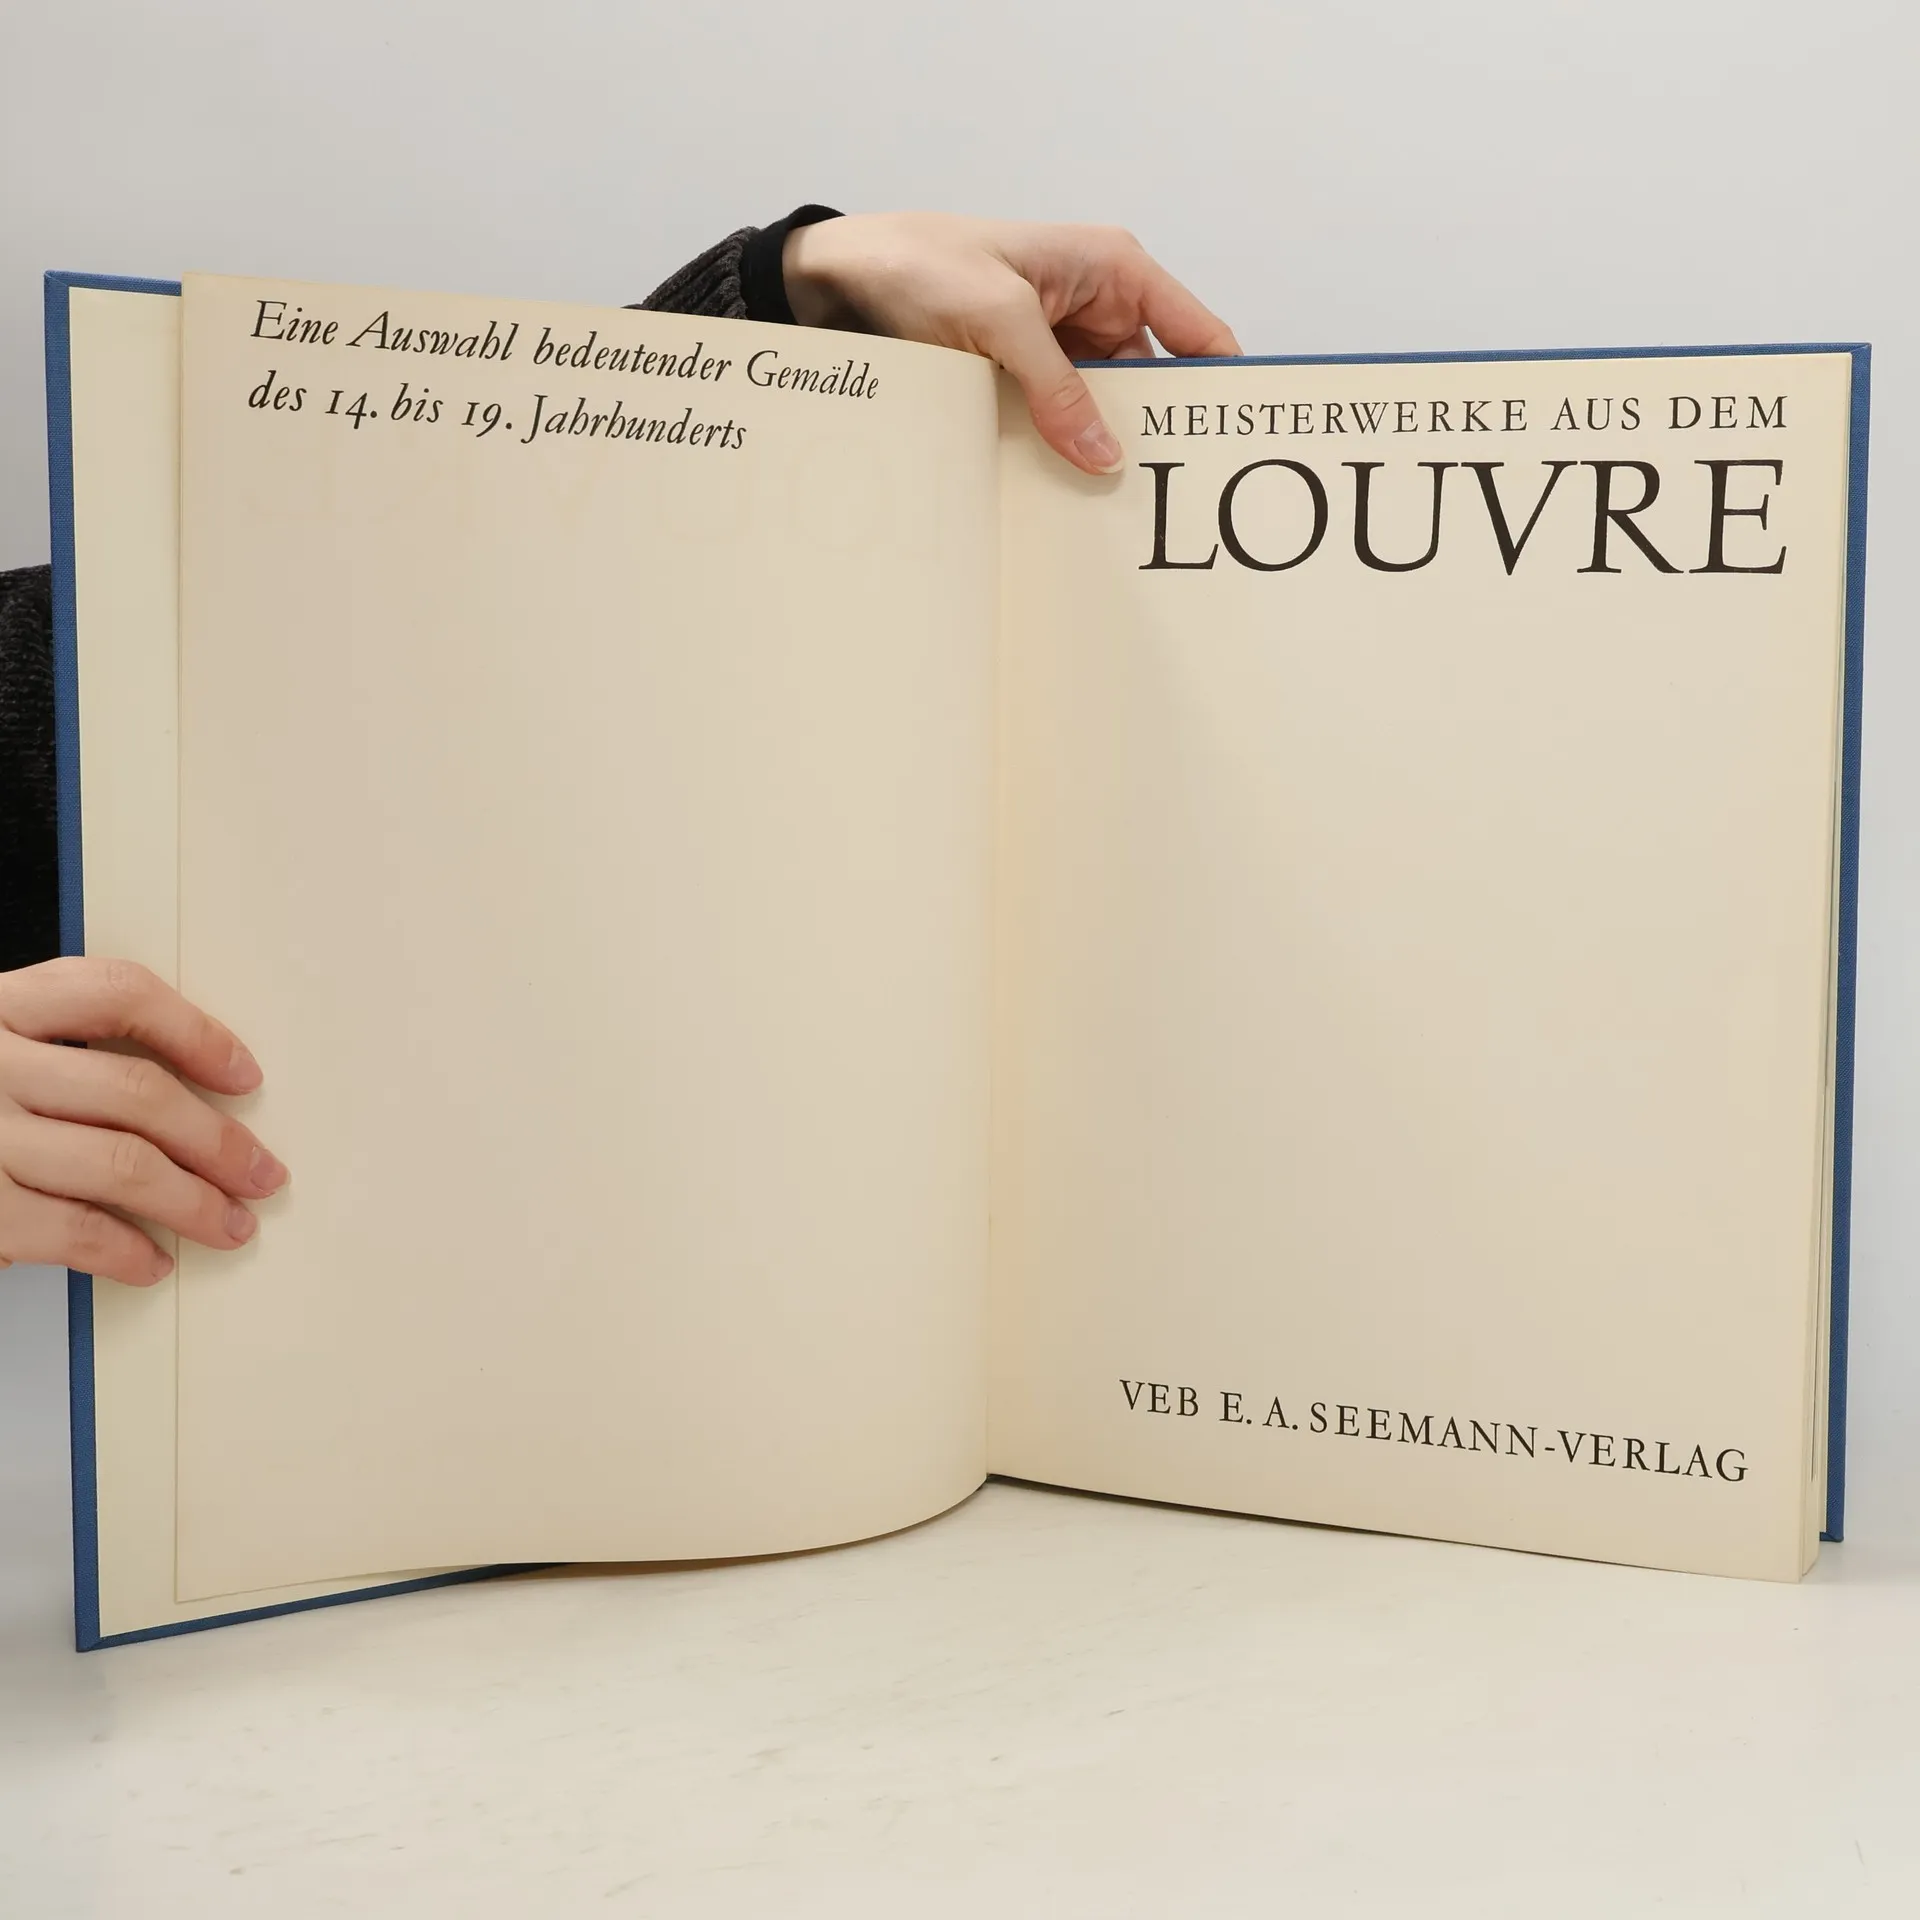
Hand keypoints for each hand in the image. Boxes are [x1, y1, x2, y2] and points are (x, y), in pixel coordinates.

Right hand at [0, 958, 286, 1286]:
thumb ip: (51, 1049)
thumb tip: (182, 1086)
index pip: (116, 994)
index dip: (195, 1033)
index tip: (244, 1074)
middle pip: (136, 1091)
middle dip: (217, 1140)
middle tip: (261, 1173)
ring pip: (121, 1164)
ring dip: (193, 1202)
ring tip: (228, 1224)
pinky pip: (73, 1229)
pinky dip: (125, 1251)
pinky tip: (150, 1261)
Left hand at [782, 213, 1240, 475]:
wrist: (844, 277)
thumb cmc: (923, 263)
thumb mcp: (1000, 319)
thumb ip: (1057, 387)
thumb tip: (1105, 454)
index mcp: (1114, 270)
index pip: (1197, 333)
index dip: (1220, 385)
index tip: (1229, 441)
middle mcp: (1097, 308)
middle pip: (1151, 384)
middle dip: (1153, 433)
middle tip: (1166, 497)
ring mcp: (1060, 346)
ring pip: (1102, 411)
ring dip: (1100, 450)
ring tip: (1112, 508)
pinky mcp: (1023, 378)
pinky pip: (1058, 422)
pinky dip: (1060, 452)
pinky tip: (1063, 491)